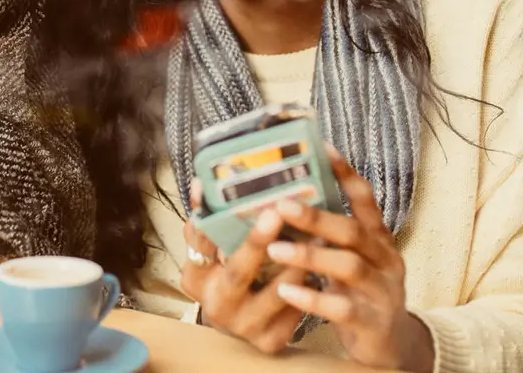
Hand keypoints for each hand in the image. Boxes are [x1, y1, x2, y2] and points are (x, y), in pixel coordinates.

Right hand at [179, 181, 304, 353]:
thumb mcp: (211, 254)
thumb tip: (202, 182)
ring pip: (278, 290)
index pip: (200, 245)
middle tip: (275, 213)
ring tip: (318, 231)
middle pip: (238, 272)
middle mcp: (217, 306)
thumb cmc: (228, 277)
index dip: (208, 220)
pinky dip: (312, 283)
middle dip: (257, 242)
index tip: (213, 191)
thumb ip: (207, 222)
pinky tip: (326, 262)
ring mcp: (245, 326)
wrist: (241, 324)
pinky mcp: (272, 340)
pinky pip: (296, 306)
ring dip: (300, 260)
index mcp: (196, 279)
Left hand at [266, 146, 433, 371]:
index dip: (346, 173)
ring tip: (275, 248)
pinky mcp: (372, 323)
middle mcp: (385, 261)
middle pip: (353, 231)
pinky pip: (342, 308)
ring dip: (310, 256)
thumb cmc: (361, 294)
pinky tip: (286, 291)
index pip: (365, 200)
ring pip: (349, 267)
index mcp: (378, 240)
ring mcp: (382, 292)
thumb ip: (330, 236)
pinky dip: (313, 298)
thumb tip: (286, 201)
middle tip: (281, 205)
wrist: (394, 347)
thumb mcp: (352, 260)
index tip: (322, 147)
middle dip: (316, 217)